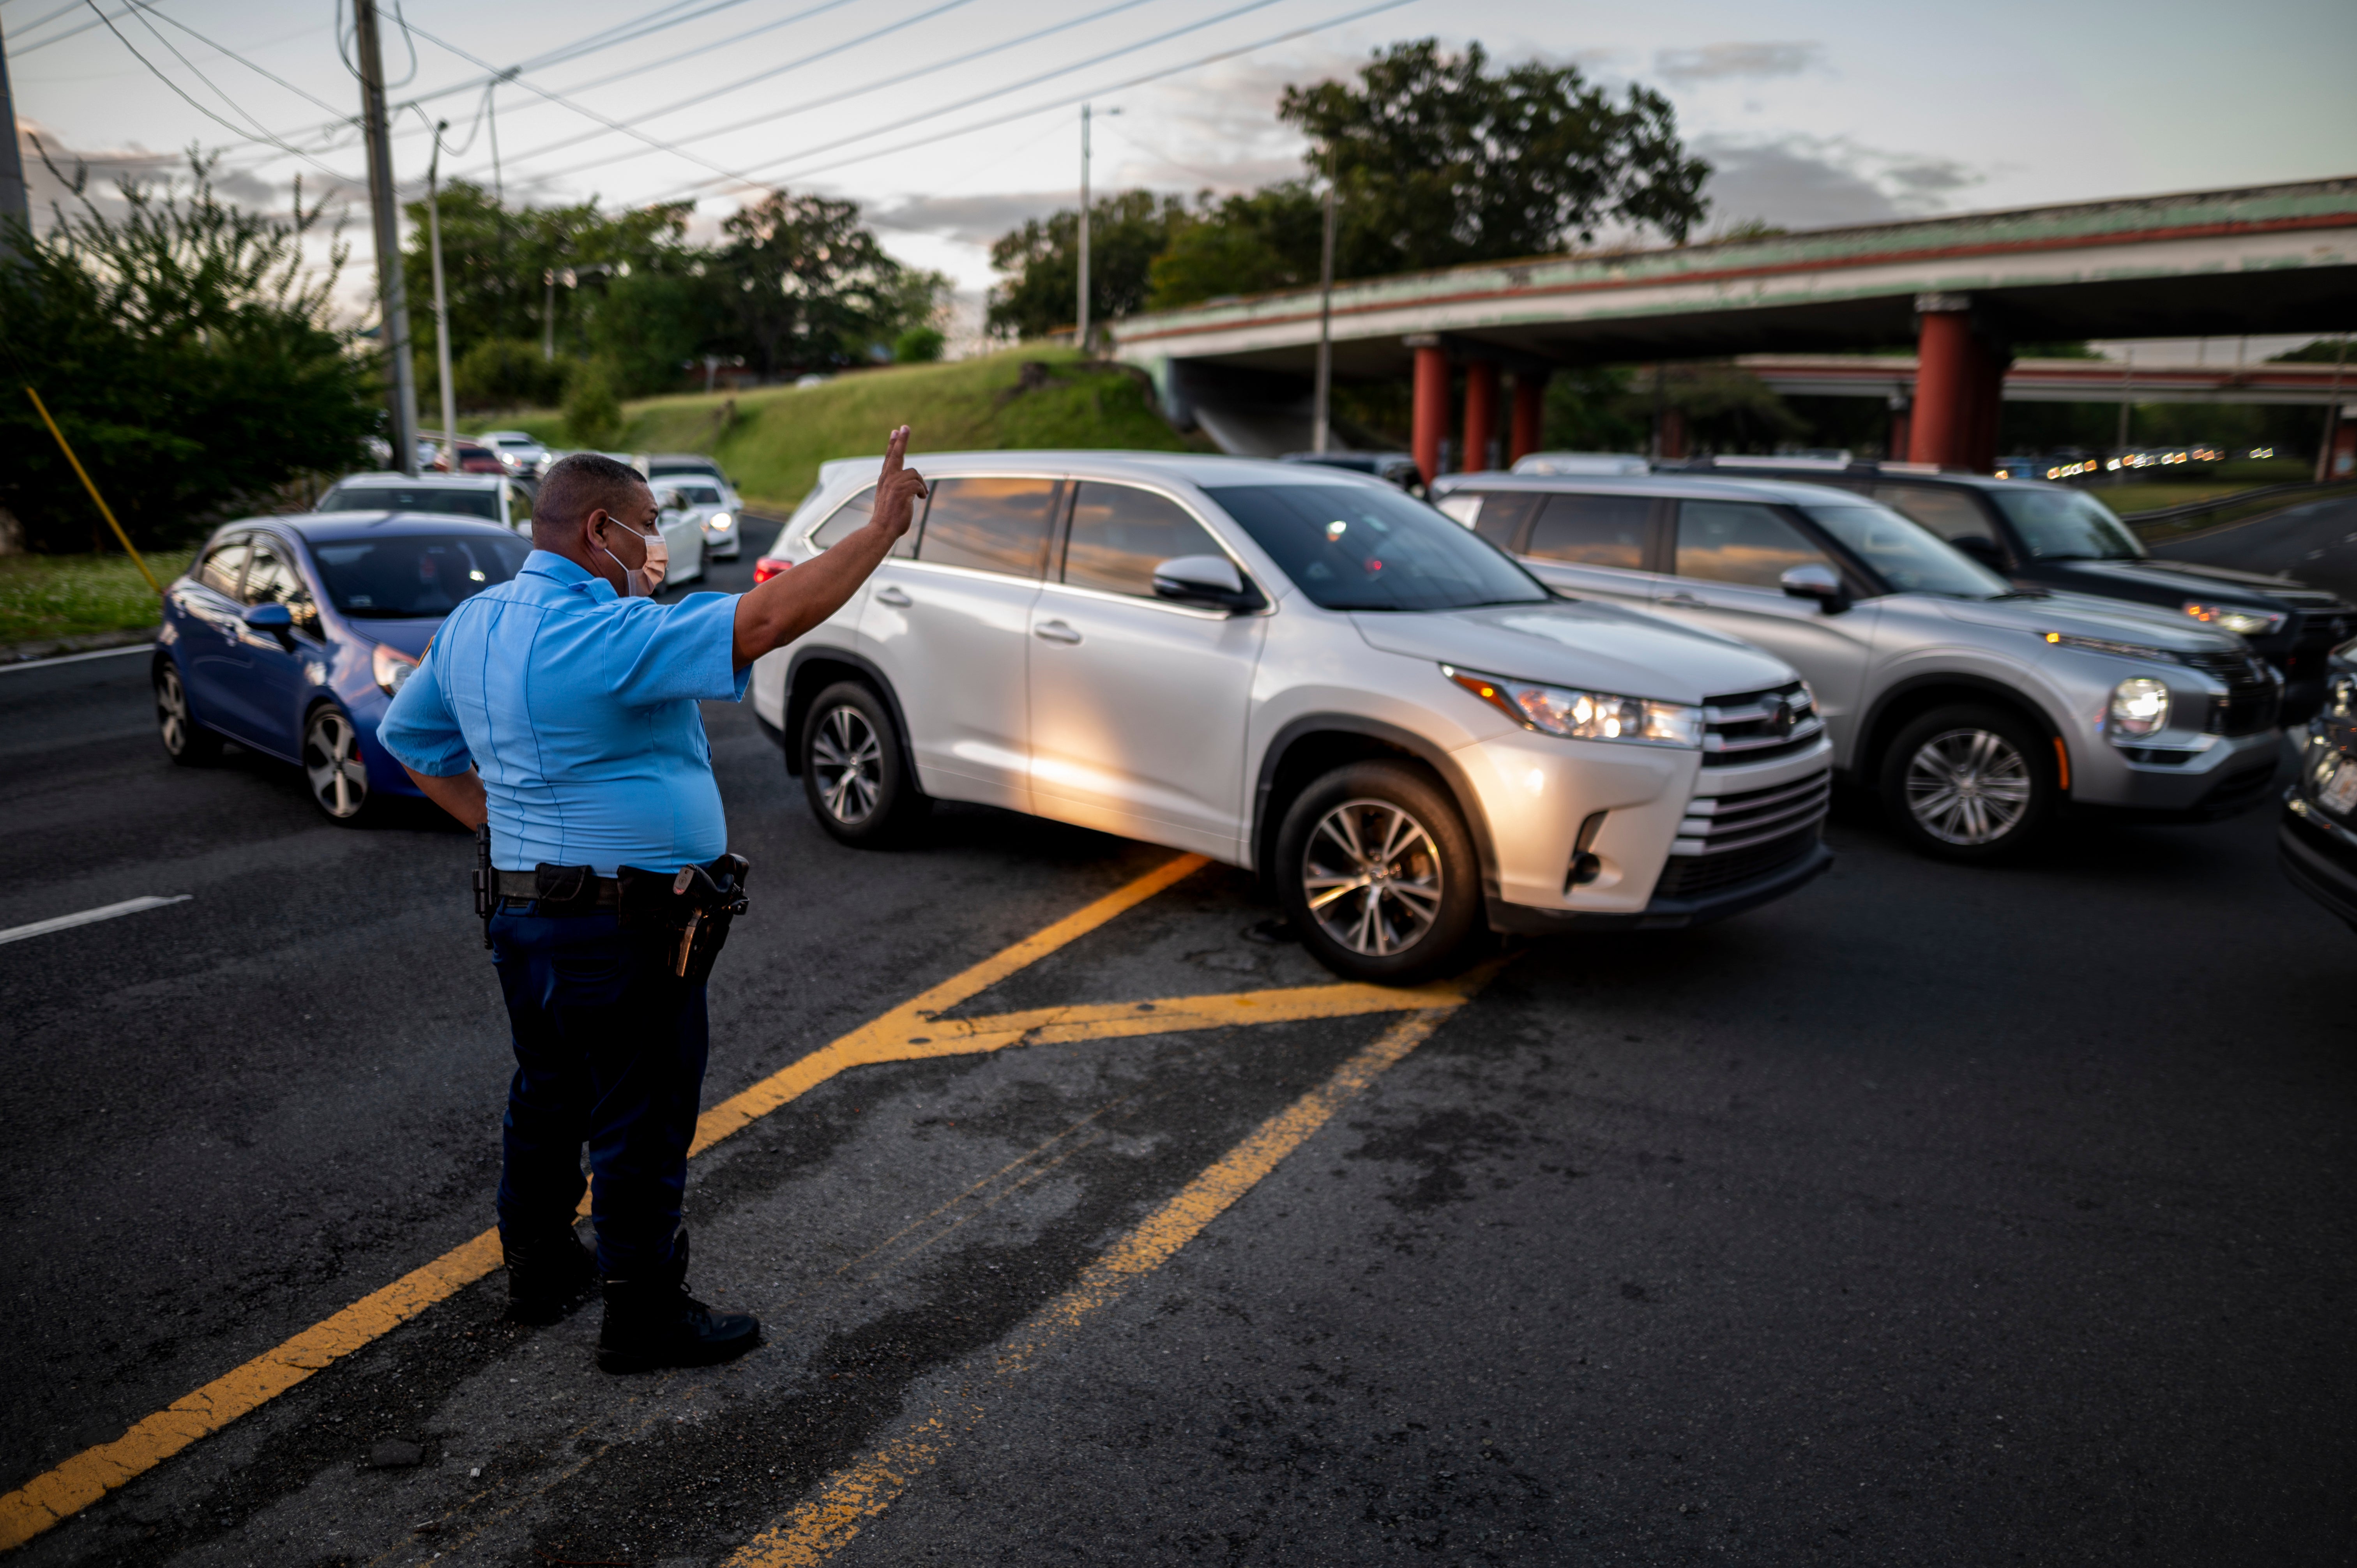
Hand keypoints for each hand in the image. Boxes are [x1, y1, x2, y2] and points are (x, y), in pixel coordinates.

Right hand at [873, 425, 927, 540]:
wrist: (882, 529)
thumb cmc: (888, 518)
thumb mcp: (891, 499)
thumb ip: (898, 488)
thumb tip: (913, 487)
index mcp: (884, 479)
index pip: (889, 458)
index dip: (893, 444)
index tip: (895, 431)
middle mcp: (887, 478)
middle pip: (896, 454)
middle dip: (901, 440)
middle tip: (905, 427)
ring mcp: (893, 483)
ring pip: (914, 473)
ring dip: (921, 484)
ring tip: (920, 495)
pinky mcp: (902, 490)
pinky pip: (918, 484)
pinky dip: (922, 491)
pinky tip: (921, 498)